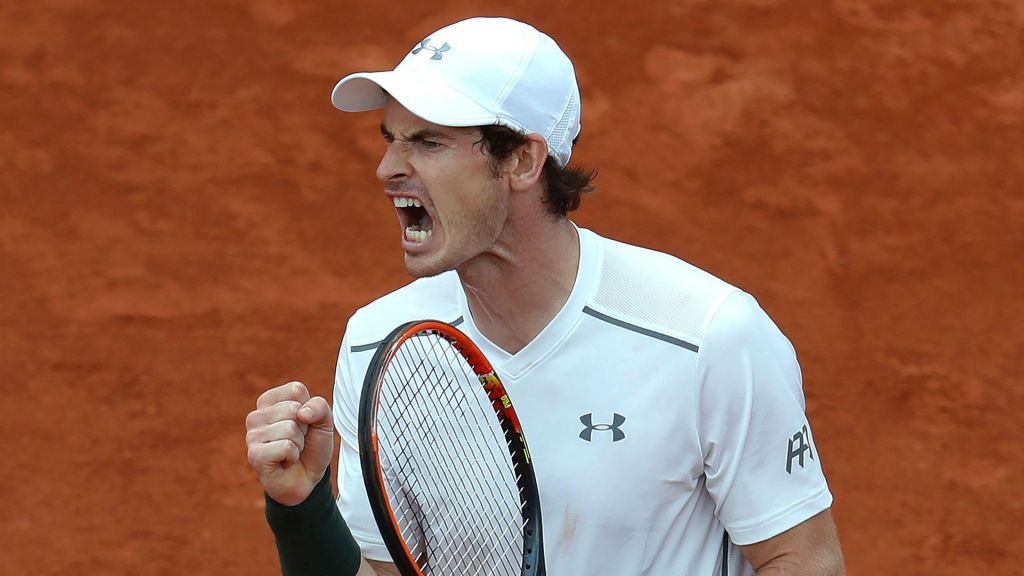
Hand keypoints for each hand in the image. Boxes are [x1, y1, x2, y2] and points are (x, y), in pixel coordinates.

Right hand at [245, 381, 333, 505]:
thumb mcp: (324, 421)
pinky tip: (285, 462)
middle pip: (293, 409)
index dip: (309, 409)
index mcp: (268, 401)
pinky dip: (293, 456)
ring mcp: (252, 436)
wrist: (307, 479)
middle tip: (297, 442)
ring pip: (290, 428)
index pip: (296, 390)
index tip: (304, 424)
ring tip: (291, 452)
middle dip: (304, 428)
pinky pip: (286, 446)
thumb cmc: (311, 447)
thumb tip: (301, 413)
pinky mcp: (255, 455)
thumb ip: (319, 406)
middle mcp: (255, 416)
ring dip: (299, 444)